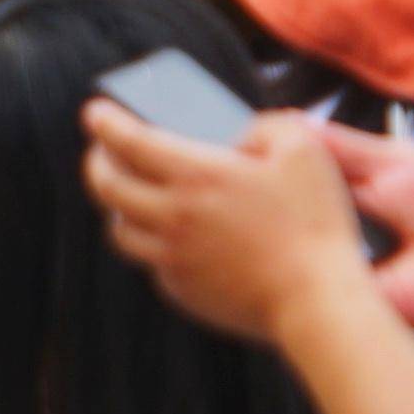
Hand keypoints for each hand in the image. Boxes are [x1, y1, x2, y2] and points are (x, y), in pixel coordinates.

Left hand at [82, 103, 376, 350]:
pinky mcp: (182, 290)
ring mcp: (173, 257)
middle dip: (97, 160)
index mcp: (196, 176)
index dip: (105, 121)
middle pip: (106, 185)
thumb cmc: (315, 225)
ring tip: (130, 191)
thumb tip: (242, 132)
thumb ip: (266, 126)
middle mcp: (172, 217)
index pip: (128, 141)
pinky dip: (151, 241)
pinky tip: (171, 233)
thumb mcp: (303, 150)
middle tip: (103, 149)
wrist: (317, 301)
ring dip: (118, 204)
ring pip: (119, 228)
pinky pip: (150, 260)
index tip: (96, 112)